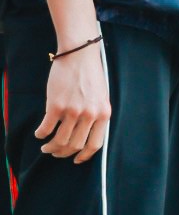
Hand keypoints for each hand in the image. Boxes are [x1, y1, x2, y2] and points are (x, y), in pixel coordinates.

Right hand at [37, 38, 110, 163]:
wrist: (79, 55)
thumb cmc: (90, 74)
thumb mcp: (101, 97)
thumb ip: (96, 115)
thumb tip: (85, 134)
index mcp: (104, 114)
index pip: (95, 144)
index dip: (84, 156)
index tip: (76, 160)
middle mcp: (90, 115)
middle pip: (75, 145)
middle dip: (63, 153)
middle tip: (55, 152)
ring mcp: (73, 111)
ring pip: (60, 140)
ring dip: (50, 147)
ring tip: (45, 146)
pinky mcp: (56, 105)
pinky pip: (46, 128)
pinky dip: (41, 134)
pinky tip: (39, 134)